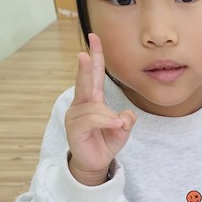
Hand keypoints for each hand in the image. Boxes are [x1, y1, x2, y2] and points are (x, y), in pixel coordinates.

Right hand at [65, 33, 136, 185]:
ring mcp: (75, 116)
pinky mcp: (74, 128)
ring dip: (110, 117)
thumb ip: (127, 120)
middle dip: (86, 66)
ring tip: (116, 126)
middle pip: (85, 81)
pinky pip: (92, 119)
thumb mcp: (122, 129)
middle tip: (85, 51)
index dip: (95, 57)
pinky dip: (106, 121)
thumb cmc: (106, 142)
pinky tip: (114, 126)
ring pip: (96, 107)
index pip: (94, 74)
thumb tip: (124, 117)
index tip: (94, 38)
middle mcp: (81, 104)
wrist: (95, 163)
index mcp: (92, 100)